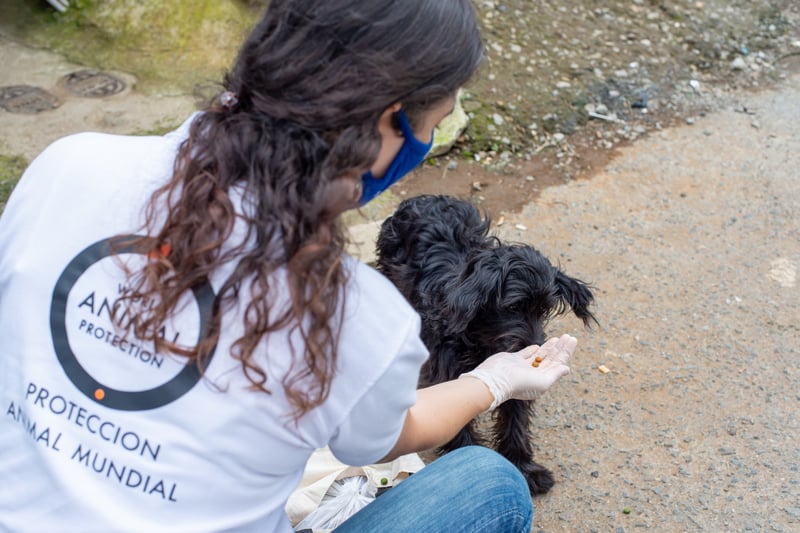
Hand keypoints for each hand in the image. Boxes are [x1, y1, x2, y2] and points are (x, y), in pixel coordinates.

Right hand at [460, 334, 576, 409]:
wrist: (496, 379)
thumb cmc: (520, 383)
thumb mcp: (543, 381)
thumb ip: (555, 374)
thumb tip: (566, 368)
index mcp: (543, 380)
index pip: (558, 363)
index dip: (566, 352)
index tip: (572, 340)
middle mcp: (534, 374)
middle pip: (551, 358)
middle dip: (560, 347)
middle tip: (569, 337)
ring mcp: (524, 366)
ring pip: (540, 355)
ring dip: (549, 347)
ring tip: (558, 338)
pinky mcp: (514, 360)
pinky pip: (526, 354)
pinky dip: (532, 350)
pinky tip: (539, 346)